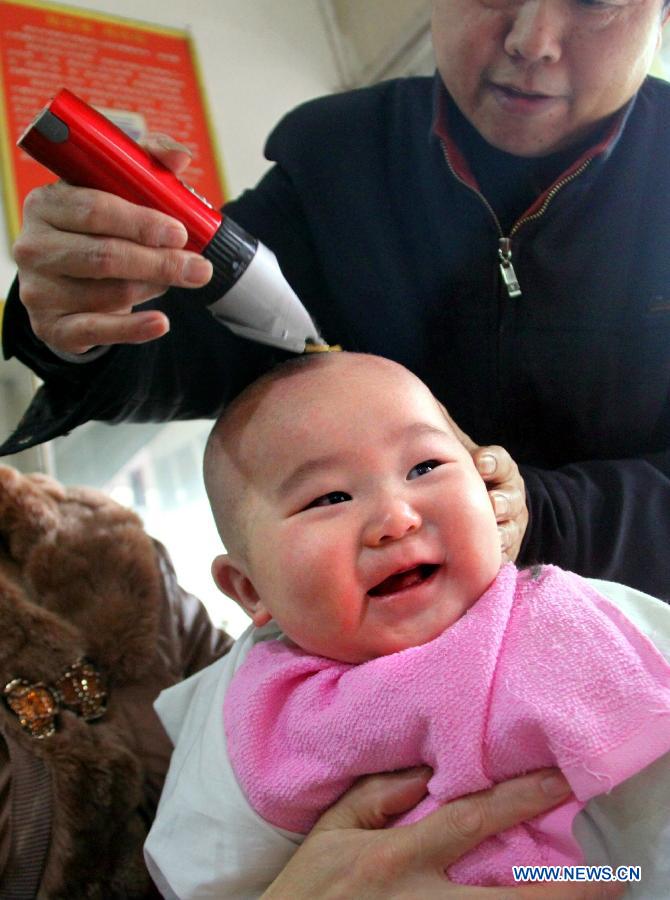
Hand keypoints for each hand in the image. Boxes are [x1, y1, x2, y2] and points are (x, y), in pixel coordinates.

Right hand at [13, 134, 212, 354]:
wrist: (64, 283)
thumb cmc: (94, 230)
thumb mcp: (112, 192)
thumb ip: (144, 166)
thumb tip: (178, 156)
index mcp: (47, 204)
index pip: (94, 210)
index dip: (141, 222)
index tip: (180, 232)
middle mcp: (35, 247)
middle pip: (104, 256)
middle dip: (159, 262)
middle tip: (198, 268)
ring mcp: (38, 290)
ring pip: (110, 293)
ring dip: (152, 288)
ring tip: (169, 280)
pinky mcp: (52, 327)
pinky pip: (98, 331)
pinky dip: (134, 329)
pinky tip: (160, 323)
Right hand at [262, 768, 622, 898]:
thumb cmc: (306, 889)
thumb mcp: (331, 829)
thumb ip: (378, 795)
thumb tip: (427, 770)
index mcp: (395, 858)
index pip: (469, 819)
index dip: (519, 798)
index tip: (561, 780)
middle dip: (562, 893)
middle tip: (612, 881)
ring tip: (594, 899)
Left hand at [443, 409, 527, 563]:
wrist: (490, 509)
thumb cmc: (462, 476)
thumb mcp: (457, 453)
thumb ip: (443, 436)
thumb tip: (409, 402)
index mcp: (496, 471)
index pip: (500, 462)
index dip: (492, 461)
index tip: (480, 462)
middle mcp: (508, 498)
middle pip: (510, 499)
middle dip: (501, 501)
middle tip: (492, 504)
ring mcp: (509, 527)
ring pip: (510, 532)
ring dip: (501, 536)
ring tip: (492, 541)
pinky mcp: (505, 554)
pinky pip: (501, 561)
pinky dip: (493, 563)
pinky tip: (479, 570)